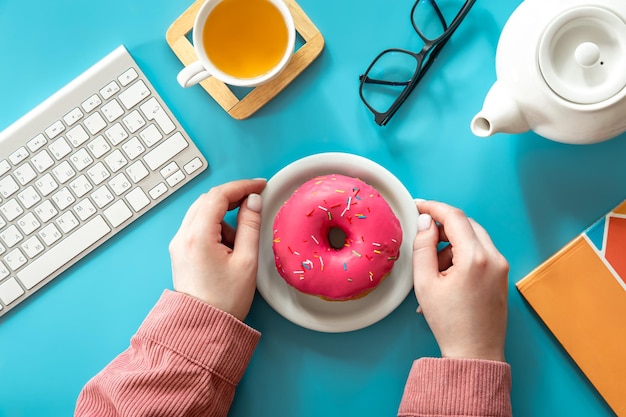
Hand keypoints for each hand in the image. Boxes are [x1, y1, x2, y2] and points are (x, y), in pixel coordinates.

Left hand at [169, 179, 266, 320]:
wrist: (204, 326)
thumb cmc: (226, 300)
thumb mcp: (246, 261)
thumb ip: (250, 225)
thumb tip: (253, 201)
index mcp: (198, 236)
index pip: (218, 196)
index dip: (241, 186)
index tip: (260, 185)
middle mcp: (183, 236)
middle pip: (207, 200)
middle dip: (232, 196)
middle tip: (254, 199)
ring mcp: (179, 243)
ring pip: (201, 211)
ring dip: (223, 213)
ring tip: (240, 240)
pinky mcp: (180, 251)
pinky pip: (197, 226)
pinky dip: (214, 225)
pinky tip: (228, 244)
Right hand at [412, 200, 508, 361]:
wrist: (474, 353)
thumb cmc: (449, 322)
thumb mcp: (425, 282)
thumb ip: (423, 247)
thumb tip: (425, 222)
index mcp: (475, 257)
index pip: (454, 217)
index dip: (433, 207)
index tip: (417, 206)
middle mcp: (494, 258)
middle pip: (466, 225)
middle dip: (443, 227)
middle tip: (423, 238)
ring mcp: (501, 267)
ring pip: (473, 238)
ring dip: (452, 244)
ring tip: (434, 272)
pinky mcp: (501, 276)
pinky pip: (480, 253)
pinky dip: (462, 256)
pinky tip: (446, 278)